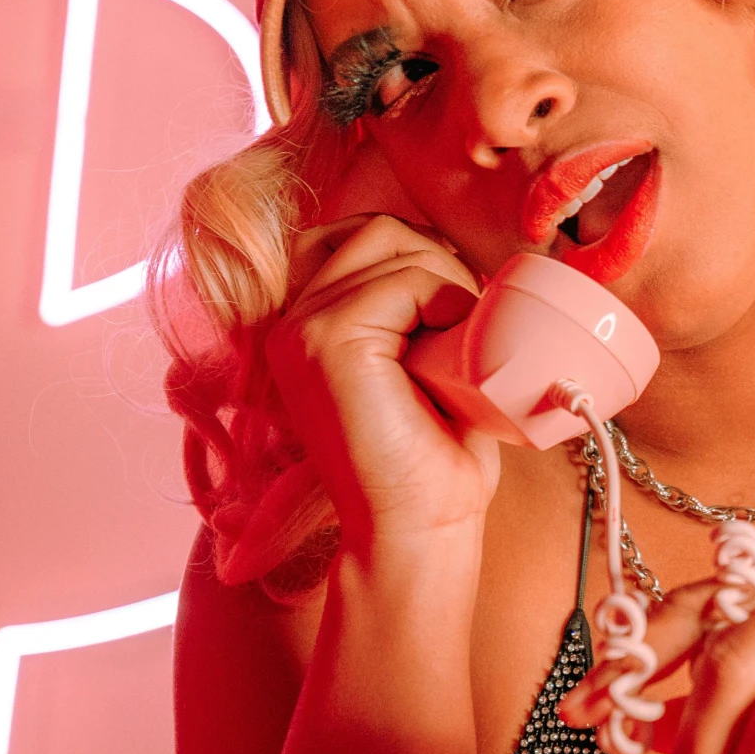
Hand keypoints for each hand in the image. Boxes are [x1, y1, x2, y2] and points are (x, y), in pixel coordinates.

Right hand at [265, 215, 501, 548]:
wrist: (417, 525)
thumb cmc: (431, 452)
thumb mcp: (421, 358)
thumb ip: (415, 301)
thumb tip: (457, 250)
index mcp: (307, 321)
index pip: (363, 234)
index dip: (424, 258)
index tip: (451, 315)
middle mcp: (293, 318)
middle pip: (380, 228)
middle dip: (440, 264)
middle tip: (462, 334)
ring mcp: (302, 326)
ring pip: (395, 244)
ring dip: (446, 285)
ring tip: (454, 351)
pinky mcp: (324, 340)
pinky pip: (406, 280)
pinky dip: (446, 305)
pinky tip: (448, 359)